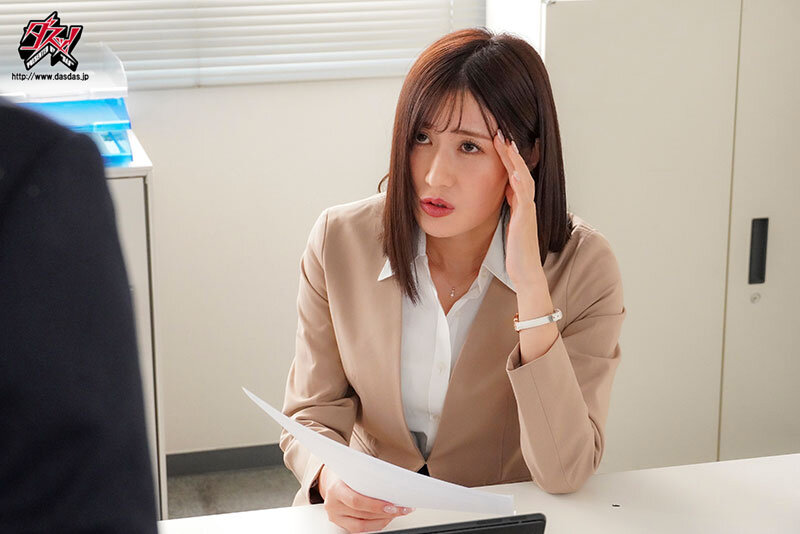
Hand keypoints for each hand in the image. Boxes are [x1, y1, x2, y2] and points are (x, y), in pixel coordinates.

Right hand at [318, 464, 413, 532]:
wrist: (331, 478)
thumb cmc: (345, 471)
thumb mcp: (354, 468)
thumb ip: (368, 475)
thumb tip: (392, 483)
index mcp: (335, 488)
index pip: (356, 500)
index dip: (375, 505)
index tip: (392, 504)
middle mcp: (333, 505)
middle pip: (362, 513)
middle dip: (386, 512)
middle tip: (402, 508)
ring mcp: (336, 516)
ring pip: (363, 524)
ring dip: (384, 518)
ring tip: (398, 512)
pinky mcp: (341, 523)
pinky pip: (361, 528)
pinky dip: (376, 523)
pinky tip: (387, 517)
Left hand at [492, 129, 542, 287]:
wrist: (525, 271)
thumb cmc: (515, 250)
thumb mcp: (508, 221)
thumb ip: (508, 205)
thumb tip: (504, 188)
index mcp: (520, 202)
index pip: (513, 173)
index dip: (506, 156)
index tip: (496, 139)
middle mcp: (526, 203)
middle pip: (520, 170)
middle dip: (510, 152)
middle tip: (500, 132)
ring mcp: (527, 210)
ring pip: (524, 179)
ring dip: (515, 161)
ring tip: (507, 143)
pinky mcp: (525, 220)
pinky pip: (524, 198)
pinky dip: (520, 183)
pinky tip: (514, 172)